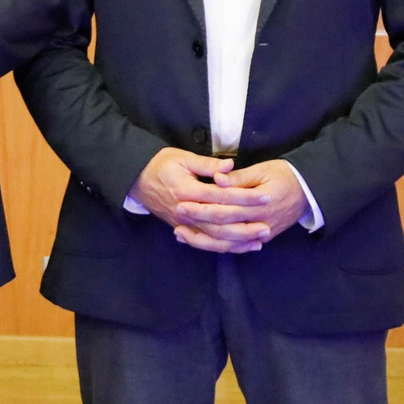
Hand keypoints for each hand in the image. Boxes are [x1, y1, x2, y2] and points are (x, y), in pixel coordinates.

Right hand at [131, 147, 272, 253]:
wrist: (136, 178)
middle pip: (220, 223)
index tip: (264, 196)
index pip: (222, 197)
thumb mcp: (182, 157)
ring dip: (237, 241)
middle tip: (267, 225)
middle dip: (245, 226)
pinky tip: (239, 246)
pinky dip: (223, 246)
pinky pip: (204, 242)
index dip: (245, 197)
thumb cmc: (160, 164)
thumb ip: (207, 164)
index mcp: (188, 190)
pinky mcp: (182, 229)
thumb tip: (229, 166)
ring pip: (213, 238)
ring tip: (258, 240)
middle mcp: (186, 211)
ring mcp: (183, 223)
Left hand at [172, 159, 308, 251]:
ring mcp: (262, 233)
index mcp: (259, 203)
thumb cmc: (286, 175)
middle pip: (223, 227)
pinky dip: (219, 245)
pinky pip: (238, 246)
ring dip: (203, 240)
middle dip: (198, 222)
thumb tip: (217, 179)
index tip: (182, 201)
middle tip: (177, 216)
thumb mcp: (263, 170)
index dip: (202, 205)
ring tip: (181, 234)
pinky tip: (201, 241)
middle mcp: (260, 222)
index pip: (225, 207)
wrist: (310, 191)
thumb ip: (239, 178)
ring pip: (228, 243)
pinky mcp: (263, 237)